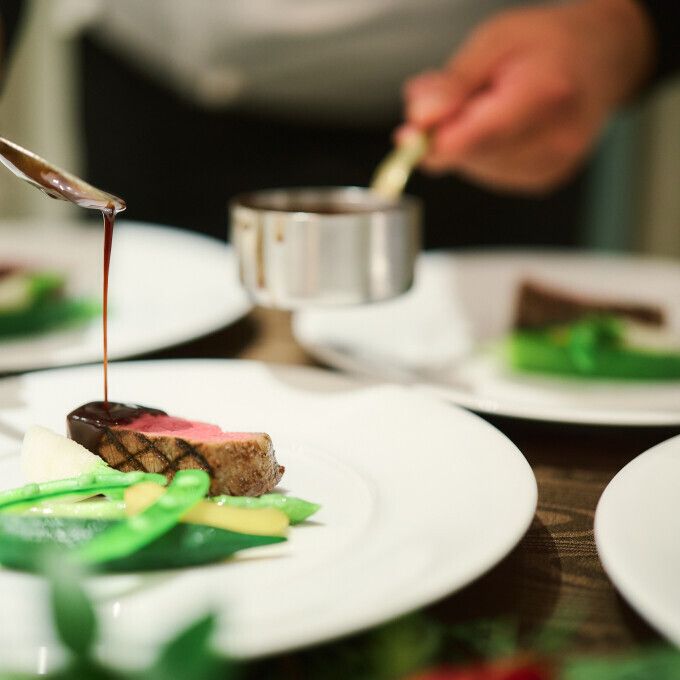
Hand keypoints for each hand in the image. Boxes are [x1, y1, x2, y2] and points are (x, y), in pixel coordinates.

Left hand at [400, 0, 654, 192]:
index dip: (436, 142)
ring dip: (464, 144)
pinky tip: (500, 128)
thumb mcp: (493, 41)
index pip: (479, 136)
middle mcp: (556, 138)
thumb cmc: (547, 44)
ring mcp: (553, 165)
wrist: (599, 57)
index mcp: (546, 93)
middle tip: (453, 100)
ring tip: (489, 107)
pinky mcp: (544, 181)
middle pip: (473, 156)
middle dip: (448, 135)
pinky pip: (489, 175)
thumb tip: (419, 119)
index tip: (408, 135)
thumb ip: (453, 84)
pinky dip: (481, 155)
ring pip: (476, 170)